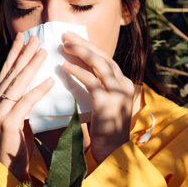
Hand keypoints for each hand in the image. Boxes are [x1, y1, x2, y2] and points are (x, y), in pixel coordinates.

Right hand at [0, 33, 54, 180]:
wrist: (6, 171)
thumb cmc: (16, 146)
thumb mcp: (17, 119)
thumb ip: (21, 102)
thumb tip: (35, 83)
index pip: (5, 73)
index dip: (14, 54)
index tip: (22, 38)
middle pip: (10, 74)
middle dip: (23, 54)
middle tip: (35, 38)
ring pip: (17, 85)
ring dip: (32, 67)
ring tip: (44, 52)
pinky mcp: (7, 124)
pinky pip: (25, 102)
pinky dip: (38, 90)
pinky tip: (50, 81)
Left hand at [61, 32, 135, 164]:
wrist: (112, 151)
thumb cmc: (104, 128)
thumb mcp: (103, 101)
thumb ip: (97, 86)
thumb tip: (78, 68)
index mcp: (123, 83)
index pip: (105, 58)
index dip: (89, 46)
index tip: (73, 37)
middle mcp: (123, 85)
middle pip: (102, 56)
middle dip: (83, 43)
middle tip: (66, 35)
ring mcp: (117, 93)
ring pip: (99, 64)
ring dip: (80, 52)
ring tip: (64, 45)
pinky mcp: (107, 103)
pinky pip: (91, 82)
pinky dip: (77, 71)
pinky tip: (64, 66)